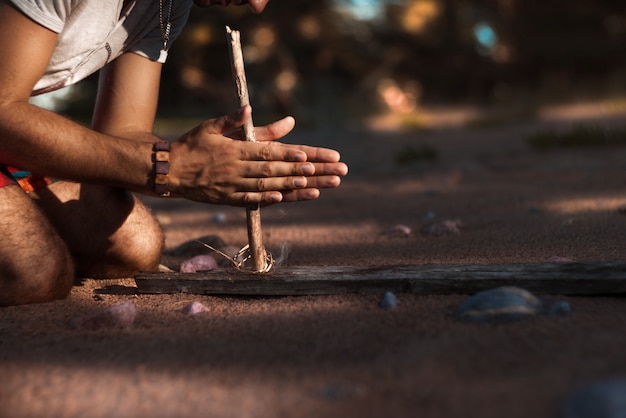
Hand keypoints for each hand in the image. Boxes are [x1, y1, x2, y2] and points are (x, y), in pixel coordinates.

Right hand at [169, 106, 347, 205]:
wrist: (168, 171)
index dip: (291, 154)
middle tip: (333, 171)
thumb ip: (234, 120)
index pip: (269, 152)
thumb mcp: (211, 127)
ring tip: (323, 186)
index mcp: (236, 149)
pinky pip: (253, 200)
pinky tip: (289, 197)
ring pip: (271, 186)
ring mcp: (235, 186)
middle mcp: (238, 169)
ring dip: (298, 187)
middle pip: (278, 170)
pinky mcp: (229, 199)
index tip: (312, 156)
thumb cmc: (191, 145)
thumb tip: (251, 108)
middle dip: (308, 171)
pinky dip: (270, 199)